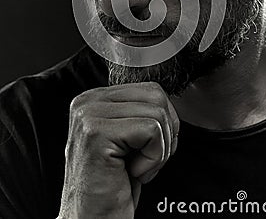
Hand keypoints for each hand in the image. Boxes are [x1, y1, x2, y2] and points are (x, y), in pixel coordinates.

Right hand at [57, 82, 179, 218]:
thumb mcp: (128, 137)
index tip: (144, 149)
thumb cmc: (114, 185)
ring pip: (157, 113)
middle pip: (156, 96)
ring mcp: (89, 115)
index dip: (163, 122)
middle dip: (165, 133)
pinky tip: (131, 173)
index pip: (151, 89)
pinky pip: (152, 130)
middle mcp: (88, 102)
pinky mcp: (96, 132)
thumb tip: (166, 100)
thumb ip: (139, 111)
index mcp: (95, 98)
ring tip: (135, 167)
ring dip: (158, 150)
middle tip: (144, 160)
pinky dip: (153, 158)